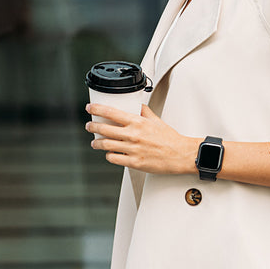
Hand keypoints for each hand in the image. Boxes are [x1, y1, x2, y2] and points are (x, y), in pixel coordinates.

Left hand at [85, 102, 199, 176]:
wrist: (180, 154)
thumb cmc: (170, 138)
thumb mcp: (156, 120)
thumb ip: (144, 112)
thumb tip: (136, 105)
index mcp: (137, 122)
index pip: (111, 112)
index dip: (97, 109)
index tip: (90, 108)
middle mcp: (133, 135)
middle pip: (104, 129)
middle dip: (92, 127)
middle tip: (89, 126)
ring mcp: (132, 149)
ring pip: (106, 145)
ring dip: (97, 143)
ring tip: (95, 142)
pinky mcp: (134, 162)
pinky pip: (113, 158)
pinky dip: (108, 156)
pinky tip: (109, 154)